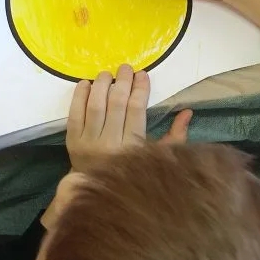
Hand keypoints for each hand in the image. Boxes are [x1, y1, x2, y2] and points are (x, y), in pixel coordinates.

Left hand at [65, 65, 191, 170]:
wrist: (99, 191)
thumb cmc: (133, 170)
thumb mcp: (157, 156)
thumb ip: (175, 136)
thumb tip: (187, 111)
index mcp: (132, 147)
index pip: (136, 110)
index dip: (140, 89)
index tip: (142, 75)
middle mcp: (110, 143)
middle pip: (116, 104)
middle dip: (122, 82)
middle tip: (126, 68)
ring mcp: (89, 142)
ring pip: (95, 106)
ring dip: (102, 85)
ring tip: (107, 74)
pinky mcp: (72, 141)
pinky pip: (75, 114)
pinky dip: (79, 96)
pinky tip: (86, 83)